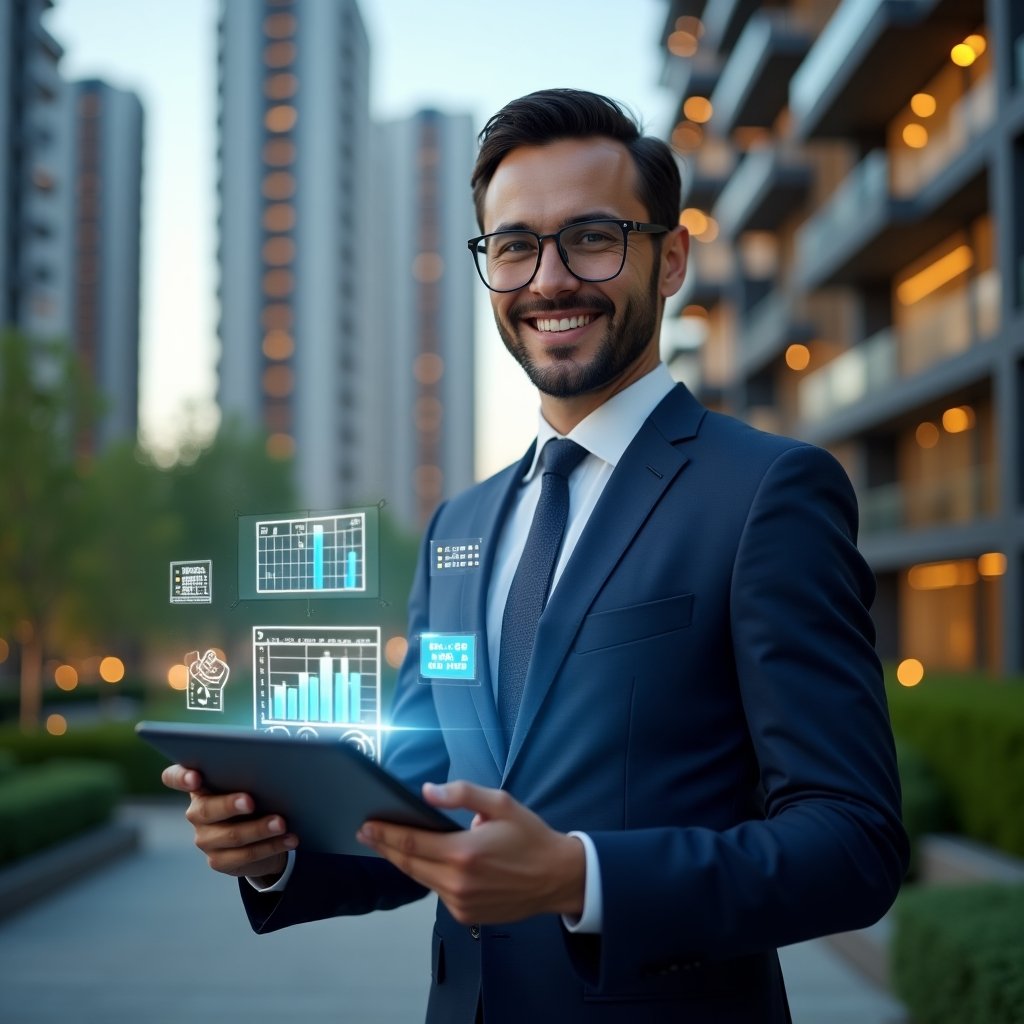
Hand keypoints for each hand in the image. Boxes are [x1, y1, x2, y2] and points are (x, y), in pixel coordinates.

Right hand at [161, 763, 297, 882]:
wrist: (260, 831)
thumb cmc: (254, 792)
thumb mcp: (250, 780)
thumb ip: (249, 772)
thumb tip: (272, 766)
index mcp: (200, 785)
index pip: (175, 777)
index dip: (181, 777)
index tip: (195, 777)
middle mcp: (197, 812)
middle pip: (206, 809)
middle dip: (230, 805)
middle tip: (250, 801)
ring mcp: (206, 838)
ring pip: (231, 835)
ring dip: (259, 829)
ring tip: (281, 823)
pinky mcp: (219, 860)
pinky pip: (245, 855)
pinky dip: (271, 846)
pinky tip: (289, 839)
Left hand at [356, 780, 584, 924]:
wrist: (557, 877)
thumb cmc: (530, 837)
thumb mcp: (501, 803)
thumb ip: (462, 794)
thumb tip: (427, 791)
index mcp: (464, 853)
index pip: (411, 842)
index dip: (385, 833)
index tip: (366, 824)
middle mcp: (457, 882)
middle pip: (408, 863)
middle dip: (384, 847)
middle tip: (366, 833)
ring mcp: (460, 903)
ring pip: (421, 879)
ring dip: (404, 861)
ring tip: (389, 844)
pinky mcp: (465, 915)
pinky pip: (437, 892)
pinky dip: (428, 876)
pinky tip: (424, 862)